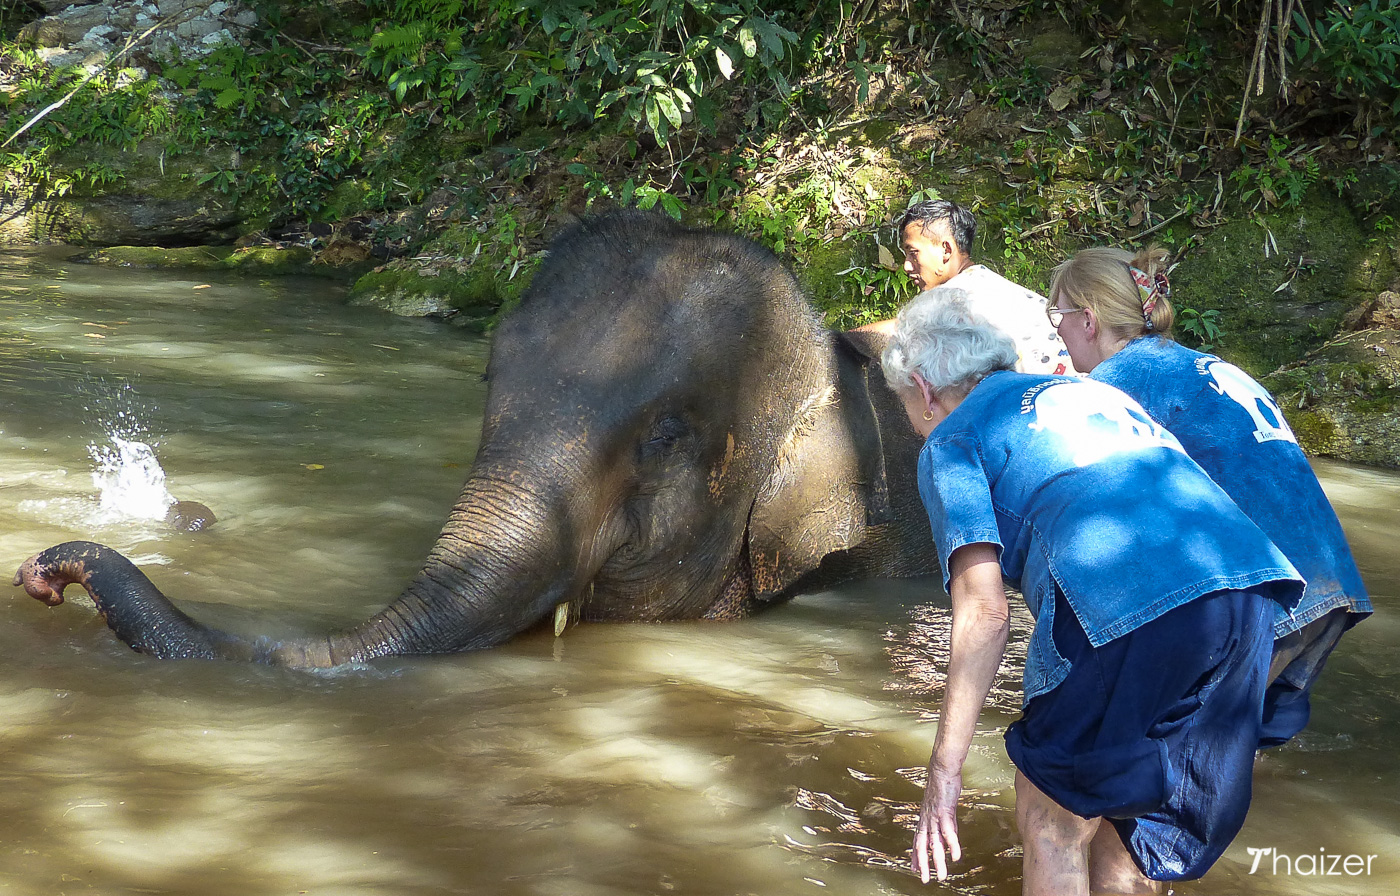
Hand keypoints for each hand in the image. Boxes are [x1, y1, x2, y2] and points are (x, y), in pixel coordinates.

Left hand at [911, 762, 962, 882]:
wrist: (941, 769)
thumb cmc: (941, 785)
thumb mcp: (941, 807)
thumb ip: (945, 823)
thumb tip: (949, 836)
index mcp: (925, 818)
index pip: (917, 841)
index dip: (916, 856)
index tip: (915, 869)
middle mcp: (927, 820)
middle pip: (922, 846)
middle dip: (924, 865)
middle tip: (925, 880)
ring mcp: (935, 817)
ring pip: (935, 844)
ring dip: (938, 862)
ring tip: (942, 876)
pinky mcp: (945, 812)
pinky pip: (948, 832)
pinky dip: (952, 845)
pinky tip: (956, 857)